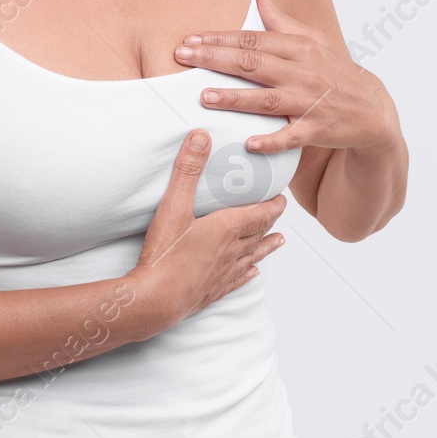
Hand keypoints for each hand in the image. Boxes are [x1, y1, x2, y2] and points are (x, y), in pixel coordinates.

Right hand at [125, 127, 286, 337]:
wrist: (154, 301)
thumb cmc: (164, 255)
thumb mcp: (173, 206)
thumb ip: (188, 170)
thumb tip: (201, 136)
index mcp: (227, 229)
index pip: (260, 214)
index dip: (274, 205)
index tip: (282, 197)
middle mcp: (231, 251)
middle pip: (258, 233)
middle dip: (270, 221)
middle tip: (280, 212)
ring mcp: (223, 273)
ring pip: (253, 256)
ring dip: (266, 246)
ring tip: (279, 241)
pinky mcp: (212, 291)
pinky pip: (238, 280)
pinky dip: (248, 273)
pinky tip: (252, 273)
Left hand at [175, 0, 396, 155]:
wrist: (373, 109)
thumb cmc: (336, 73)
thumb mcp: (313, 41)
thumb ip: (281, 20)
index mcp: (300, 48)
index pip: (253, 40)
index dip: (220, 39)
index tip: (191, 39)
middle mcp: (303, 72)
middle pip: (253, 64)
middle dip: (215, 59)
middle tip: (182, 57)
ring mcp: (310, 102)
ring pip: (267, 100)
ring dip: (235, 98)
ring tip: (204, 96)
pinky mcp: (317, 130)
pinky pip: (291, 136)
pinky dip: (272, 140)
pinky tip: (249, 142)